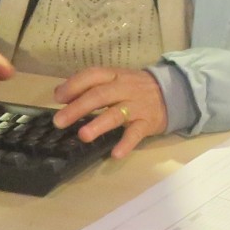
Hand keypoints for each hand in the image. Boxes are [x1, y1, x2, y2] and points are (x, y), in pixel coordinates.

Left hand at [53, 67, 167, 158]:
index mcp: (115, 76)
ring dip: (98, 124)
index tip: (58, 98)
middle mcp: (125, 89)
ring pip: (116, 114)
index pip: (93, 75)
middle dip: (78, 108)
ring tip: (83, 136)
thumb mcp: (115, 80)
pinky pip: (136, 133)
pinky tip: (115, 154)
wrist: (172, 93)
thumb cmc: (135, 88)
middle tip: (59, 122)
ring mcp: (137, 106)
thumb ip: (91, 86)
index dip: (74, 85)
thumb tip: (60, 94)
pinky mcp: (148, 123)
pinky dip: (126, 143)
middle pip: (100, 95)